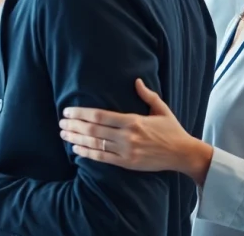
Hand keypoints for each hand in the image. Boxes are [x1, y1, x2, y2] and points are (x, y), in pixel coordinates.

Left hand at [59, 79, 212, 181]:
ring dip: (76, 139)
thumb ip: (147, 95)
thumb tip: (136, 80)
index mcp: (133, 120)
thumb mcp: (161, 109)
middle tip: (61, 122)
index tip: (68, 111)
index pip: (100, 115)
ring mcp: (127, 151)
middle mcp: (127, 136)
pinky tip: (76, 149)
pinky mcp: (127, 163)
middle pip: (93, 130)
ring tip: (63, 134)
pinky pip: (102, 158)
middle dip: (74, 126)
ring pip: (95, 144)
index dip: (81, 113)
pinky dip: (87, 153)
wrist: (183, 154)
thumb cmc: (171, 130)